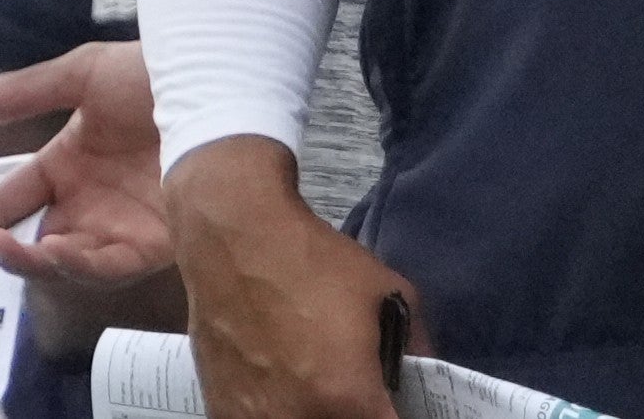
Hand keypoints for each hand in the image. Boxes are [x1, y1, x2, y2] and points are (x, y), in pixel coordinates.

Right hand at [0, 42, 171, 290]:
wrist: (222, 85)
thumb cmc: (160, 72)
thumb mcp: (83, 74)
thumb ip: (17, 94)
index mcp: (67, 163)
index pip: (4, 202)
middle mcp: (88, 201)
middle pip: (26, 242)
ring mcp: (117, 224)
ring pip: (58, 261)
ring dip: (26, 259)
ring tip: (0, 244)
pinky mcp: (151, 242)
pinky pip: (103, 266)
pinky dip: (74, 264)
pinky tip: (54, 248)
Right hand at [168, 136, 422, 418]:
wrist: (234, 241)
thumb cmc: (314, 261)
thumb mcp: (389, 291)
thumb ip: (415, 342)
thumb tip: (420, 371)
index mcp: (347, 397)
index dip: (398, 413)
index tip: (395, 401)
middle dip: (356, 411)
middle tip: (360, 387)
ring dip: (316, 410)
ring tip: (316, 378)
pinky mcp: (222, 412)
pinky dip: (279, 409)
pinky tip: (282, 378)